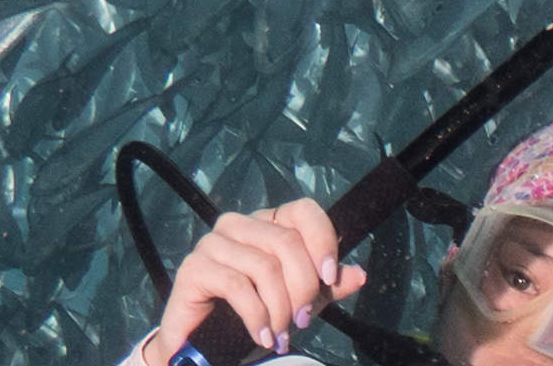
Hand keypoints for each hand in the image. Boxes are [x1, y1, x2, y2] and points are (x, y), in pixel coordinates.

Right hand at [137, 198, 371, 365]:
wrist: (203, 342)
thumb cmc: (254, 313)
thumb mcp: (301, 300)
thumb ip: (329, 287)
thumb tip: (359, 275)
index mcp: (267, 223)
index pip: (303, 211)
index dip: (323, 241)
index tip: (330, 278)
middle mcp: (239, 224)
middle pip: (287, 242)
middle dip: (303, 287)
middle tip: (303, 320)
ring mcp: (213, 242)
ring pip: (264, 266)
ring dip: (280, 308)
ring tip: (283, 333)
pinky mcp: (194, 267)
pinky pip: (237, 286)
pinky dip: (257, 316)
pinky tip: (264, 335)